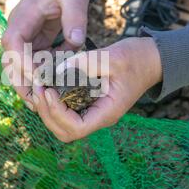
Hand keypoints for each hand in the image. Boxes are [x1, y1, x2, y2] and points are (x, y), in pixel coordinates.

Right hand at [1, 0, 89, 108]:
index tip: (38, 81)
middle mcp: (18, 30)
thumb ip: (75, 18)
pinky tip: (53, 87)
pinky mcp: (34, 42)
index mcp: (23, 17)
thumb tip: (76, 44)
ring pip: (19, 66)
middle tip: (36, 104)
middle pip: (11, 61)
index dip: (22, 63)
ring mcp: (25, 37)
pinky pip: (34, 63)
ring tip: (43, 103)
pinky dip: (41, 75)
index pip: (13, 43)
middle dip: (22, 82)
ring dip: (29, 84)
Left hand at [32, 37, 162, 141]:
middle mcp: (99, 116)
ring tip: (39, 88)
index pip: (76, 127)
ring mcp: (93, 112)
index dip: (57, 113)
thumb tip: (58, 70)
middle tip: (38, 89)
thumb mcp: (113, 57)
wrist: (150, 60)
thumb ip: (86, 63)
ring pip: (63, 125)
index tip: (47, 91)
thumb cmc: (136, 59)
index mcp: (107, 111)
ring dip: (47, 110)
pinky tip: (47, 88)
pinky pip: (66, 113)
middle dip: (47, 113)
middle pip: (65, 131)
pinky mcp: (89, 104)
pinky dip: (53, 105)